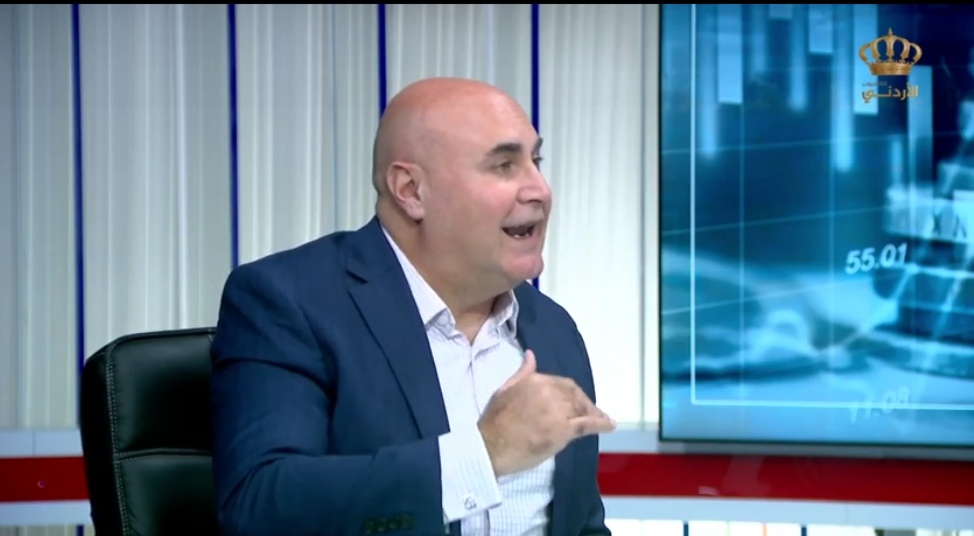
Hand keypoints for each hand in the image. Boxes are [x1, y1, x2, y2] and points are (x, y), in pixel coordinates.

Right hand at [477, 350, 615, 476]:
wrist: (491, 446)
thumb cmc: (494, 420)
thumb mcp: (504, 390)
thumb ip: (522, 373)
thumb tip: (531, 354)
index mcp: (536, 380)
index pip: (562, 383)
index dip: (570, 392)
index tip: (572, 400)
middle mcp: (551, 392)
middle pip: (575, 395)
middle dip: (582, 402)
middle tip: (588, 411)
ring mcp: (559, 412)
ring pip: (582, 409)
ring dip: (592, 412)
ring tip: (600, 418)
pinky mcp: (564, 431)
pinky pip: (588, 424)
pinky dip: (601, 423)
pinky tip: (610, 425)